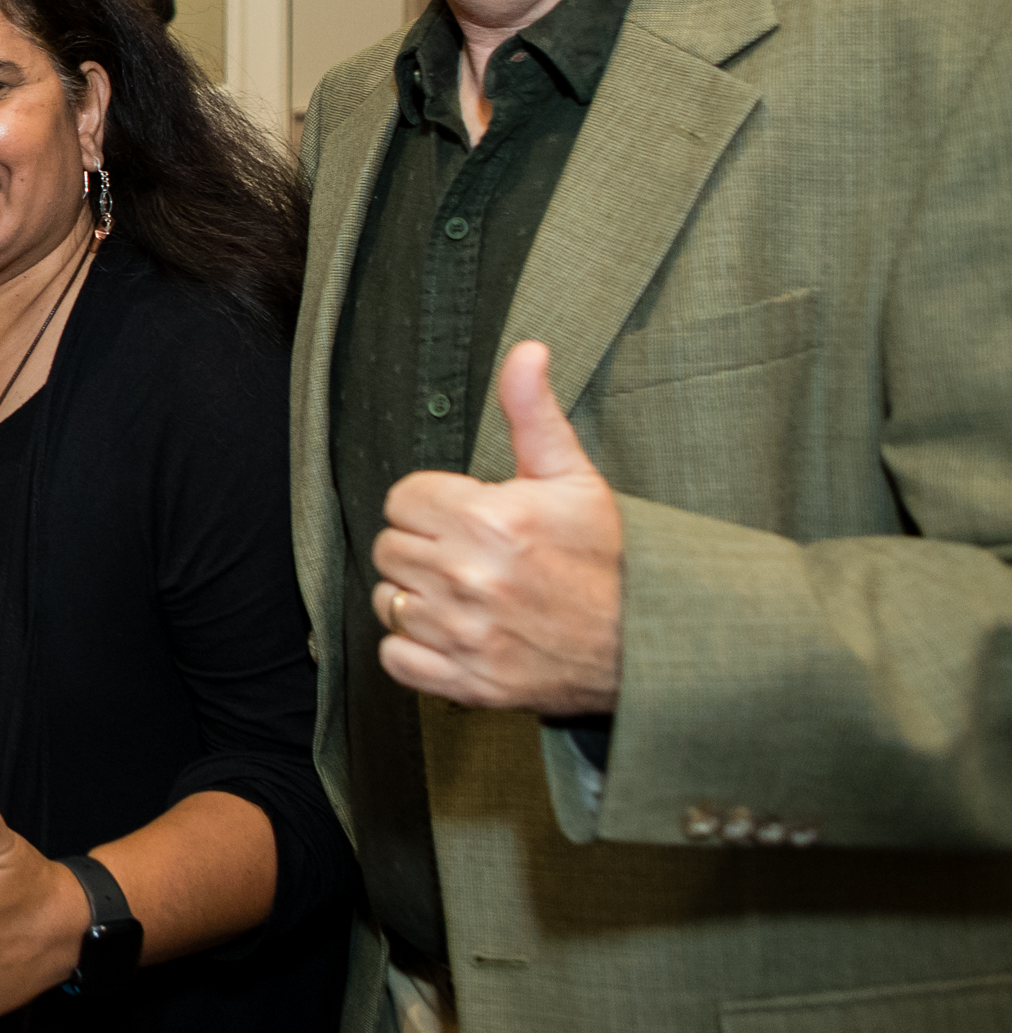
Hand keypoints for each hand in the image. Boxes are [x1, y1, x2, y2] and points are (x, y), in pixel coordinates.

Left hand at [372, 339, 624, 714]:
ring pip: (387, 601)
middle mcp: (472, 577)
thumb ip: (533, 412)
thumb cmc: (606, 557)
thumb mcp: (572, 477)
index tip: (465, 515)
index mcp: (493, 520)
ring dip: (416, 596)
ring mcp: (466, 634)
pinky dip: (414, 649)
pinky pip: (395, 657)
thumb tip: (525, 350)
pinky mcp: (466, 682)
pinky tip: (452, 632)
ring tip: (463, 593)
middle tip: (467, 554)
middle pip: (389, 548)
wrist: (645, 643)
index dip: (431, 504)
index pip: (402, 499)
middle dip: (422, 546)